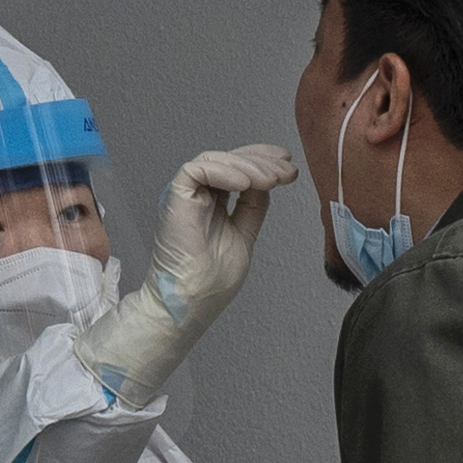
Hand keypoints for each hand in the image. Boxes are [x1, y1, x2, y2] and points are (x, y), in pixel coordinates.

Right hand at [78, 144, 304, 400]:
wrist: (192, 302)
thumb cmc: (211, 281)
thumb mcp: (244, 235)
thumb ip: (252, 208)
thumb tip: (267, 183)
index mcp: (212, 204)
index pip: (236, 170)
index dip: (261, 160)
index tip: (287, 163)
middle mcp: (198, 195)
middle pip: (229, 161)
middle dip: (261, 160)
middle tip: (286, 170)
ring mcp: (186, 196)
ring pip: (216, 160)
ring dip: (248, 166)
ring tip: (272, 179)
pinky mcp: (175, 197)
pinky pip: (196, 170)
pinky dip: (224, 171)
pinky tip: (246, 183)